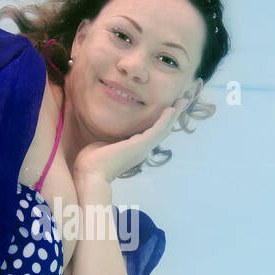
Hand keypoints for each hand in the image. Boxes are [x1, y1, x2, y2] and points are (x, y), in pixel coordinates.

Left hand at [73, 96, 189, 185]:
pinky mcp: (140, 145)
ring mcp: (142, 148)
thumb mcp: (103, 144)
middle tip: (184, 101)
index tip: (169, 109)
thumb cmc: (92, 161)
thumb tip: (106, 134)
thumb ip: (110, 138)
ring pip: (163, 129)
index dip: (162, 120)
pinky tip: (171, 109)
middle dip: (173, 115)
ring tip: (184, 101)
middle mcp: (141, 149)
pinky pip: (157, 130)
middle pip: (162, 130)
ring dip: (174, 114)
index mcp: (134, 148)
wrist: (90, 173)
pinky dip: (165, 119)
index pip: (152, 132)